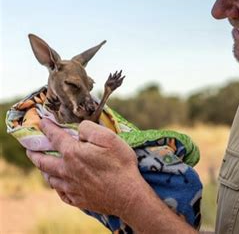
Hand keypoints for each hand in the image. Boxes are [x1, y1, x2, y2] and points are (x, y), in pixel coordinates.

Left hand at [27, 118, 141, 215]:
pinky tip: (60, 184)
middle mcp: (66, 170)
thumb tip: (79, 128)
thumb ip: (90, 129)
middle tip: (29, 148)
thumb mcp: (109, 138)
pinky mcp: (77, 199)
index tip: (41, 121)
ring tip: (43, 166)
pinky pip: (60, 192)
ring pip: (50, 178)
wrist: (127, 195)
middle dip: (34, 153)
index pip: (55, 137)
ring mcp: (71, 187)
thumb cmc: (120, 164)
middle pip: (43, 161)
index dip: (47, 127)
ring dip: (43, 170)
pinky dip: (57, 186)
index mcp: (73, 153)